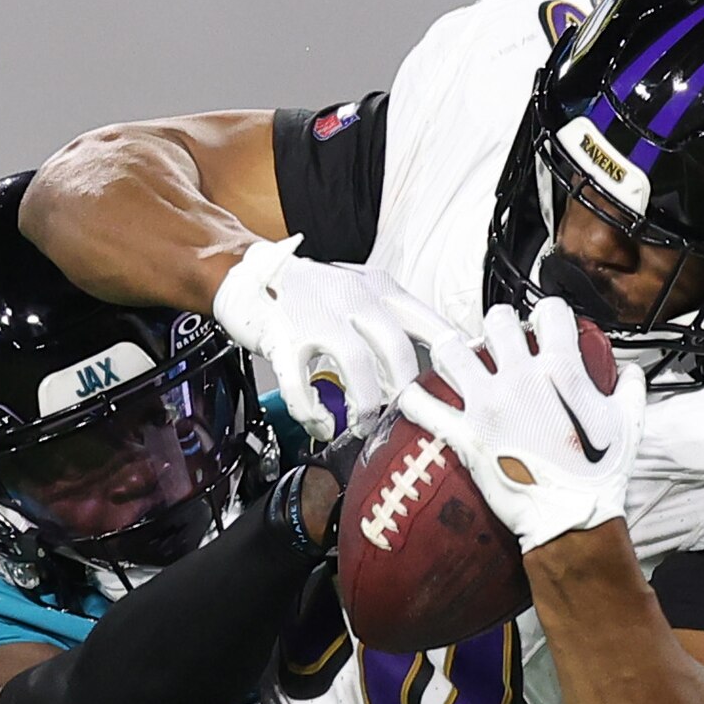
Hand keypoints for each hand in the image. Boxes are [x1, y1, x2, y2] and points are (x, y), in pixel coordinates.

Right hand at [206, 240, 441, 445]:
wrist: (249, 276)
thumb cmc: (310, 295)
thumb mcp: (360, 294)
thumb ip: (391, 322)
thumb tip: (426, 367)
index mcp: (379, 288)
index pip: (429, 324)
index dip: (448, 363)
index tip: (454, 392)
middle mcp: (352, 297)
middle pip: (396, 349)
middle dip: (404, 393)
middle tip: (402, 417)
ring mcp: (316, 317)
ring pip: (355, 366)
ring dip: (364, 406)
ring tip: (362, 426)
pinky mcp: (282, 338)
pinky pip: (301, 385)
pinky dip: (313, 413)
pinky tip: (321, 424)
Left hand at [402, 302, 643, 550]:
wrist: (569, 518)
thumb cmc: (598, 475)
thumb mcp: (628, 424)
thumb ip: (630, 388)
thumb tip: (628, 372)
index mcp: (560, 368)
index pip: (549, 312)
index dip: (548, 315)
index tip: (544, 329)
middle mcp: (519, 378)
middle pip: (495, 321)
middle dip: (498, 327)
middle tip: (500, 344)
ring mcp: (487, 404)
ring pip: (452, 350)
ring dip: (454, 351)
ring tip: (459, 361)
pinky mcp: (464, 435)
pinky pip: (423, 407)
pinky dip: (414, 399)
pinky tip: (414, 395)